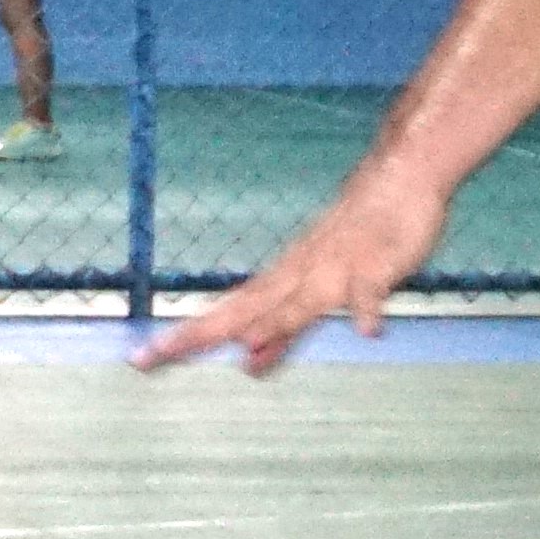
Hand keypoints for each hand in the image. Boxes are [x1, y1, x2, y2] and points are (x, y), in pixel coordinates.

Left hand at [136, 161, 449, 375]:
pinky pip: (371, 289)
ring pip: (300, 300)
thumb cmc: (356, 236)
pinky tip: (369, 330)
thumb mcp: (313, 287)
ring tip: (247, 351)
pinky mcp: (376, 264)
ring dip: (277, 324)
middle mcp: (298, 275)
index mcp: (281, 281)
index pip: (225, 313)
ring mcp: (336, 268)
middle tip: (156, 356)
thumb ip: (283, 330)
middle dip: (201, 334)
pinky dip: (368, 308)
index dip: (186, 337)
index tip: (140, 360)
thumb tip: (247, 361)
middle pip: (244, 309)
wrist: (399, 177)